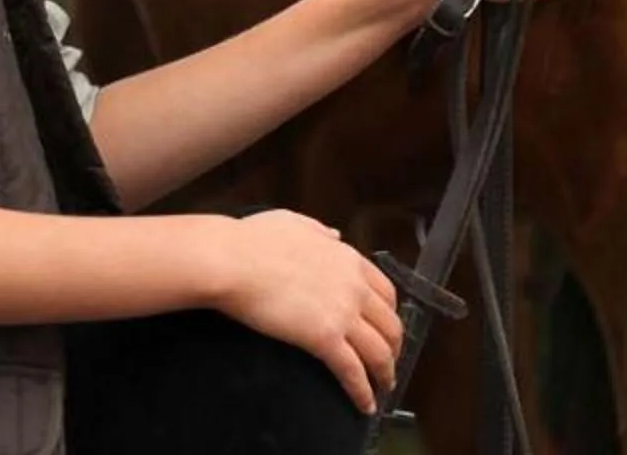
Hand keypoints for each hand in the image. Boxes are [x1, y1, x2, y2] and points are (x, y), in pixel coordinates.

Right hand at [206, 209, 402, 412]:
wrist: (232, 261)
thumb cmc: (252, 242)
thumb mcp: (293, 223)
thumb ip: (320, 231)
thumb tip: (335, 236)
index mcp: (348, 259)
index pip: (386, 292)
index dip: (390, 314)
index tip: (386, 327)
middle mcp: (354, 287)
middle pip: (390, 325)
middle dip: (394, 348)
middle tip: (387, 362)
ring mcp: (342, 313)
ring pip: (379, 352)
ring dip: (385, 374)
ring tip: (381, 388)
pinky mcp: (325, 338)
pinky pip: (353, 371)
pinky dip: (362, 392)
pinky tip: (364, 404)